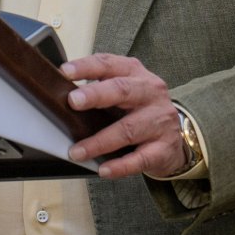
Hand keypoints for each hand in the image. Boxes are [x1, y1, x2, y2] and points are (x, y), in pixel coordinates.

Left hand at [61, 53, 189, 179]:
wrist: (175, 137)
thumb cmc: (139, 109)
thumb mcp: (123, 90)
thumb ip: (98, 88)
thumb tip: (58, 93)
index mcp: (135, 73)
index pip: (109, 64)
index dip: (87, 66)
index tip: (65, 71)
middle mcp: (150, 93)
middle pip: (122, 90)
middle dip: (96, 95)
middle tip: (72, 101)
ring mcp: (160, 120)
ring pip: (128, 129)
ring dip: (99, 142)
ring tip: (76, 152)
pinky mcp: (164, 147)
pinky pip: (140, 158)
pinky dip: (120, 165)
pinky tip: (103, 170)